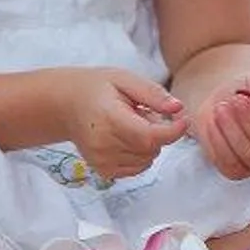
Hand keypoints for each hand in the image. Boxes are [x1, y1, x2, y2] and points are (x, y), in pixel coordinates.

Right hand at [64, 68, 186, 180]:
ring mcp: (101, 161)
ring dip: (151, 143)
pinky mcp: (103, 170)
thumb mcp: (125, 79)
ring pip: (148, 159)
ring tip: (133, 123)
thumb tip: (178, 108)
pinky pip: (138, 167)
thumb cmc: (97, 89)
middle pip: (151, 148)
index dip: (173, 130)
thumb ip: (153, 94)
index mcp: (108, 120)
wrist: (66, 106)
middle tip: (144, 112)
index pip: (149, 137)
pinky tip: (129, 137)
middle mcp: (102, 145)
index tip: (183, 117)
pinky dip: (142, 154)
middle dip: (160, 131)